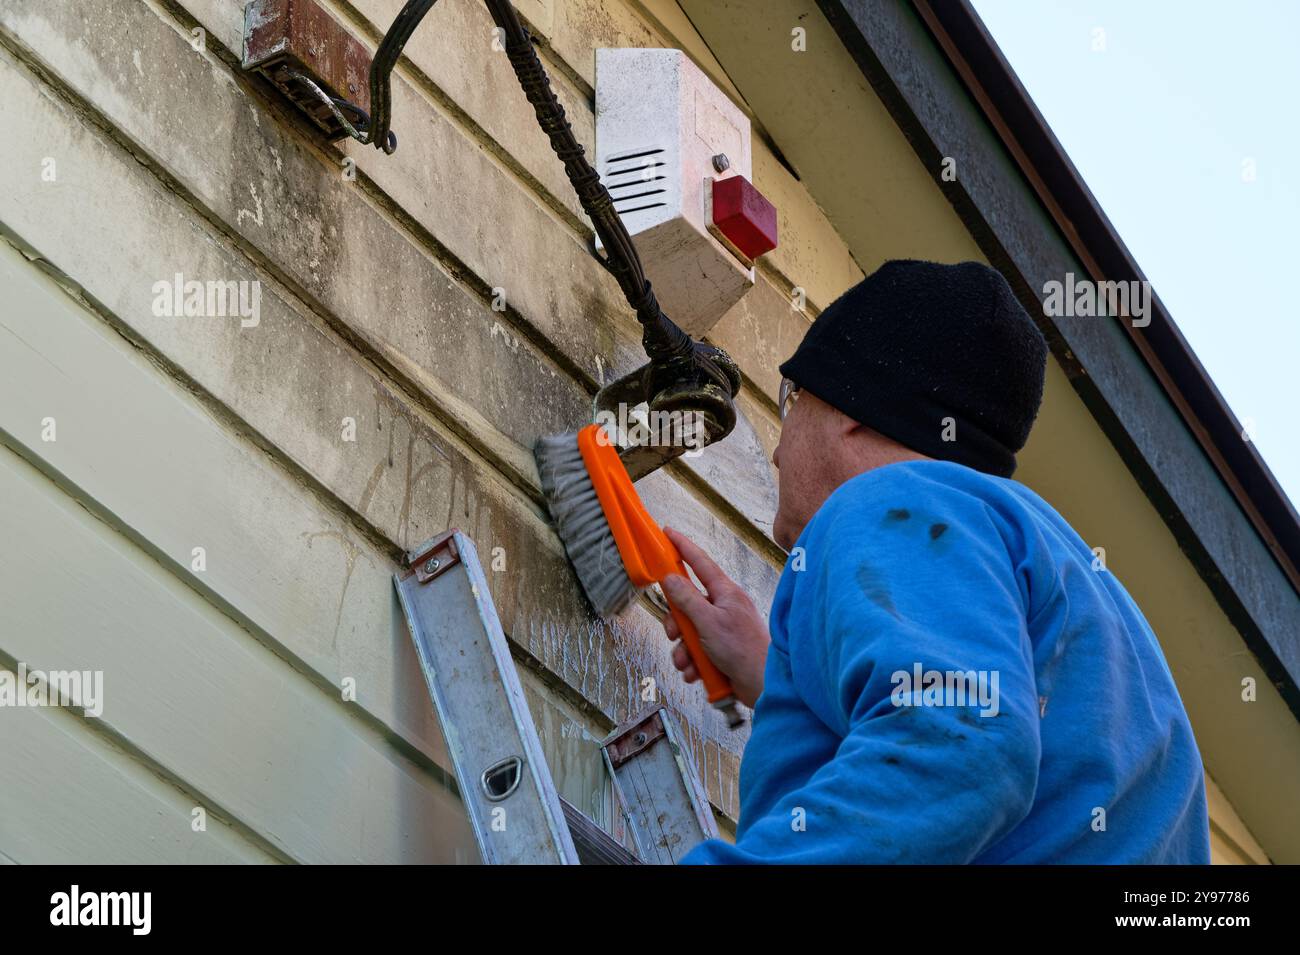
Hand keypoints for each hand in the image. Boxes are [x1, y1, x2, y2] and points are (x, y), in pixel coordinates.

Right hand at [660, 527, 770, 708]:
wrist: (763, 685)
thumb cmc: (743, 650)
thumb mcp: (708, 621)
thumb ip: (687, 598)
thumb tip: (670, 578)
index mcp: (725, 593)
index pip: (700, 562)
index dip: (682, 547)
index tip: (667, 534)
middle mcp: (723, 607)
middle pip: (687, 604)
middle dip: (676, 624)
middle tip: (675, 634)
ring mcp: (721, 629)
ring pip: (688, 632)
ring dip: (683, 650)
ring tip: (689, 663)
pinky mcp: (719, 650)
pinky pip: (695, 651)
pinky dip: (692, 663)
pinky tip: (697, 673)